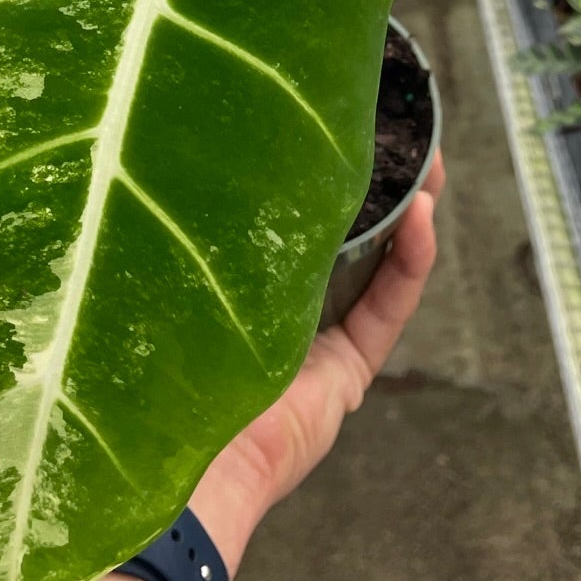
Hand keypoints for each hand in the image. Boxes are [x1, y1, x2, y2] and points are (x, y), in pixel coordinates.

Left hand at [187, 154, 443, 574]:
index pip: (279, 213)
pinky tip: (424, 215)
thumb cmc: (151, 363)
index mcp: (227, 278)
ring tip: (429, 158)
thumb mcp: (180, 269)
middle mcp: (272, 307)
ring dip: (407, 209)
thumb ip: (192, 223)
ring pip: (374, 261)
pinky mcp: (345, 375)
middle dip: (371, 179)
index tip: (335, 115)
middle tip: (398, 126)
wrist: (177, 464)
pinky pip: (389, 306)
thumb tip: (179, 135)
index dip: (312, 167)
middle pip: (335, 229)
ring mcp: (313, 343)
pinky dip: (412, 261)